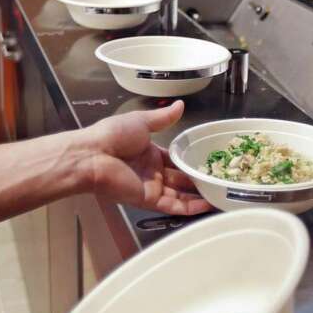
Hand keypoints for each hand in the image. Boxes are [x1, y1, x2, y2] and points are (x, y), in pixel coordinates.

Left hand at [75, 101, 211, 215]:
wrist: (92, 155)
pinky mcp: (148, 200)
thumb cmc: (112, 135)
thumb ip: (163, 118)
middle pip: (180, 179)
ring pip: (180, 194)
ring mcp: (151, 186)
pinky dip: (190, 208)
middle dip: (198, 181)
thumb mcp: (141, 121)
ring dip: (198, 196)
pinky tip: (207, 206)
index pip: (175, 159)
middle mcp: (151, 171)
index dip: (190, 162)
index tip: (208, 163)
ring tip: (220, 196)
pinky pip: (173, 205)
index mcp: (149, 152)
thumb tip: (180, 105)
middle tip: (220, 181)